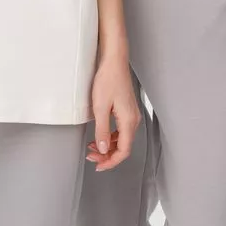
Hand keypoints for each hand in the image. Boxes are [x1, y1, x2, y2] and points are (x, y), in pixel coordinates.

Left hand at [86, 56, 139, 171]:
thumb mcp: (100, 107)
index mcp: (128, 121)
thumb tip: (103, 149)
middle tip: (92, 156)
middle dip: (107, 155)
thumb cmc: (108, 79)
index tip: (99, 165)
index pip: (124, 151)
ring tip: (93, 147)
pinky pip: (121, 129)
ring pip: (122, 139)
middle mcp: (133, 119)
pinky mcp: (127, 109)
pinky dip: (111, 136)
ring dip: (108, 146)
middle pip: (123, 146)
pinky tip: (101, 135)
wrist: (114, 60)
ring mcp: (131, 114)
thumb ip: (102, 130)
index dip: (111, 162)